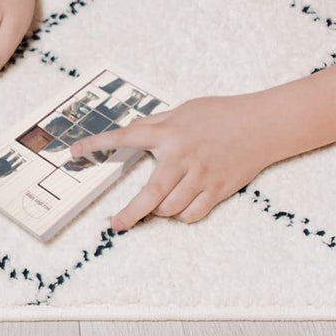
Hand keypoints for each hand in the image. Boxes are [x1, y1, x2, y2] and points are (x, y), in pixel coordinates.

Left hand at [69, 95, 278, 230]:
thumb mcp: (182, 110)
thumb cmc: (220, 114)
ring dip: (158, 211)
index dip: (96, 144)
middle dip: (129, 214)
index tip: (73, 151)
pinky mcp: (218, 189)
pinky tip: (179, 207)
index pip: (124, 137)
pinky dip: (181, 215)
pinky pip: (192, 214)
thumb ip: (156, 124)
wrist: (262, 125)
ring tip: (157, 205)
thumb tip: (131, 131)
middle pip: (149, 195)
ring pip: (169, 208)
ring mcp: (201, 176)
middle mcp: (181, 156)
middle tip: (115, 225)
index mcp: (168, 133)